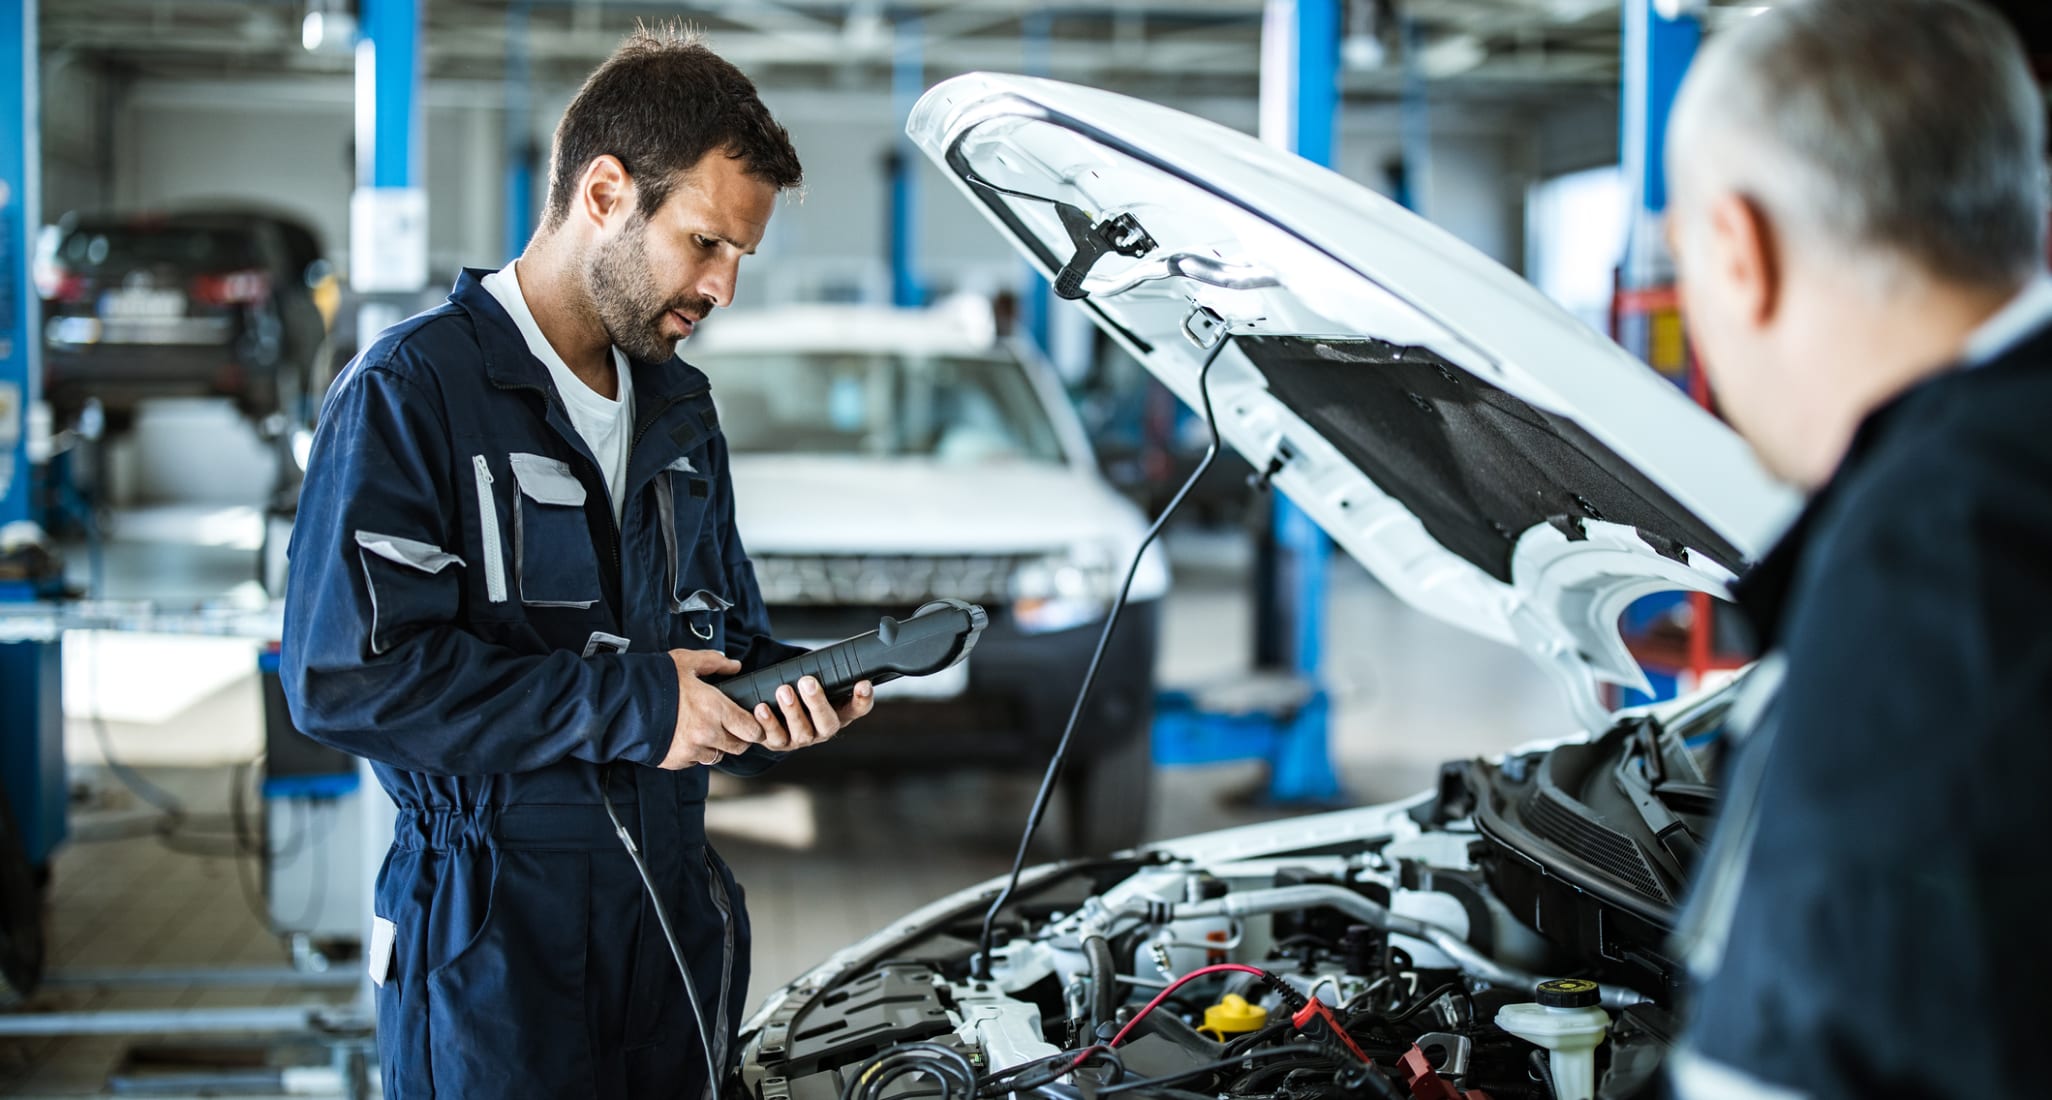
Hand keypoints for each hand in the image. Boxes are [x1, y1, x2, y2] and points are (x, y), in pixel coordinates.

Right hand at [660, 649, 764, 769]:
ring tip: (704, 730)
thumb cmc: (656, 680)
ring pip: (718, 756)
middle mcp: (707, 732)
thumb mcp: (686, 662)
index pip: (751, 729)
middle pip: (739, 747)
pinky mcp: (677, 760)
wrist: (623, 703)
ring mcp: (692, 749)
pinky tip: (686, 737)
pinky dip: (696, 752)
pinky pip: (696, 761)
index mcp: (715, 707)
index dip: (754, 727)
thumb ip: (714, 662)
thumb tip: (735, 665)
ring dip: (716, 746)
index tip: (750, 721)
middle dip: (738, 738)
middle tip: (730, 727)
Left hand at [749, 676, 874, 751]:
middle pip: (828, 723)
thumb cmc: (799, 690)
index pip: (858, 709)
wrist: (773, 711)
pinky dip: (767, 722)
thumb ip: (822, 670)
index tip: (863, 683)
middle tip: (807, 682)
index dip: (863, 699)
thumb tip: (819, 653)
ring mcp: (801, 739)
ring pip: (802, 732)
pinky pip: (773, 736)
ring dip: (792, 711)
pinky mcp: (778, 743)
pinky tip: (761, 708)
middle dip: (817, 703)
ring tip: (782, 690)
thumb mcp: (816, 681)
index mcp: (838, 713)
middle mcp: (822, 729)